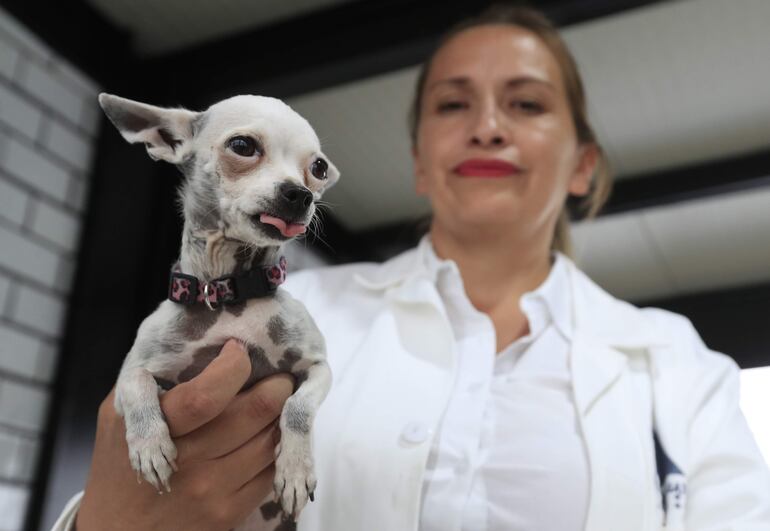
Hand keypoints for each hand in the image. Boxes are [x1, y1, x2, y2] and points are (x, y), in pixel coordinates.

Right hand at [76, 340, 293, 530]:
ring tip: (276, 403)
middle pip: (255, 412)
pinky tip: (267, 437)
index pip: (206, 396)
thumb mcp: (118, 415)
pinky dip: (277, 449)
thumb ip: (152, 380)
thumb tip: (198, 340)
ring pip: (271, 440)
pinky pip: (270, 473)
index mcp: (154, 429)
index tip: (239, 350)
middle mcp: (186, 462)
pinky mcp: (228, 514)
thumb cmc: (117, 463)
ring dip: (281, 416)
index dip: (234, 366)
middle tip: (278, 374)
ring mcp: (210, 491)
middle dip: (277, 384)